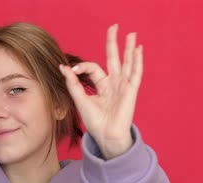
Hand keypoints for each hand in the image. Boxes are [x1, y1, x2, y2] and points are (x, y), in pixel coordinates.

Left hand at [59, 24, 142, 159]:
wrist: (105, 136)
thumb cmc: (94, 122)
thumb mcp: (80, 100)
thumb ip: (73, 84)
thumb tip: (63, 67)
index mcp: (102, 85)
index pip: (94, 68)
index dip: (82, 67)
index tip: (72, 71)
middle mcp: (114, 83)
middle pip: (114, 58)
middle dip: (114, 43)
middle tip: (114, 27)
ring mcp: (123, 86)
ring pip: (127, 63)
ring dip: (129, 48)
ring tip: (132, 34)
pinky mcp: (130, 92)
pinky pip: (135, 74)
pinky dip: (137, 62)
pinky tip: (138, 50)